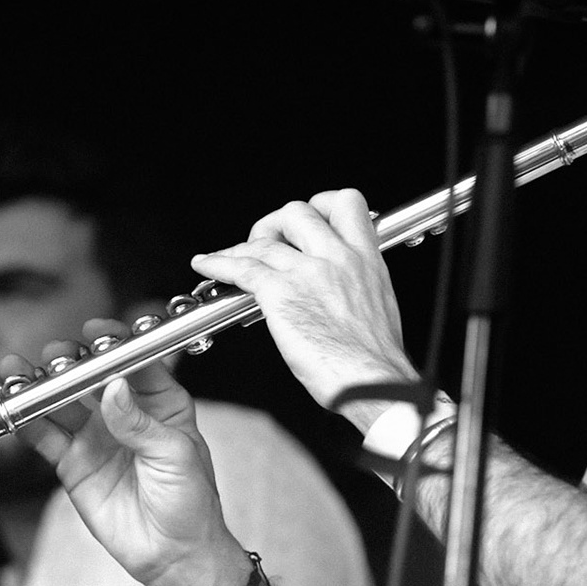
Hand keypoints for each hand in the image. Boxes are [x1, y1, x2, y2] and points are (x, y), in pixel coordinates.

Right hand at [9, 322, 243, 585]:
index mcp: (161, 404)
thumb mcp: (174, 455)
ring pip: (63, 404)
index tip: (96, 333)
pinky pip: (47, 438)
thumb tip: (113, 387)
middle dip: (71, 363)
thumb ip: (140, 422)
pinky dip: (29, 423)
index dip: (115, 345)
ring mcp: (97, 438)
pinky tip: (15, 409)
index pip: (135, 363)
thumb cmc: (190, 503)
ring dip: (41, 388)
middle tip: (56, 356)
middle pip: (92, 378)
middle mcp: (125, 415)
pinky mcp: (75, 465)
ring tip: (19, 373)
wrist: (175, 555)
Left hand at [191, 189, 416, 418]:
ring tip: (230, 258)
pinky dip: (218, 263)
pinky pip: (242, 267)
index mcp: (366, 259)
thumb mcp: (379, 306)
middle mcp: (338, 257)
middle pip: (297, 212)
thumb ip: (356, 286)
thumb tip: (337, 288)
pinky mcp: (281, 293)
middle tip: (267, 244)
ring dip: (243, 245)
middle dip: (276, 224)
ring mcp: (308, 272)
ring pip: (266, 239)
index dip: (322, 205)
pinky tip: (207, 265)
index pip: (348, 203)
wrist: (372, 382)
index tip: (309, 219)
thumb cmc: (374, 360)